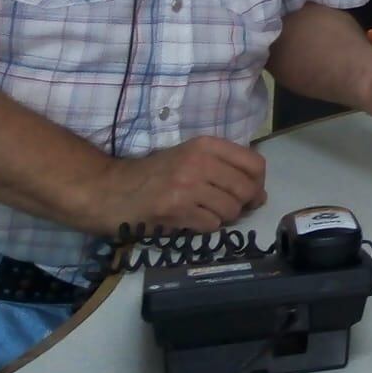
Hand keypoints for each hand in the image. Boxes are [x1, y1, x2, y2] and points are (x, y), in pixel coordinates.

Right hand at [91, 135, 267, 234]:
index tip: (250, 193)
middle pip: (246, 190)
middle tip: (229, 209)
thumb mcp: (190, 158)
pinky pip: (211, 225)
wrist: (111, 190)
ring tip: (204, 212)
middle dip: (243, 205)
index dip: (258, 183)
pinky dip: (205, 227)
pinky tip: (190, 220)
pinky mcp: (175, 211)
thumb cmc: (154, 174)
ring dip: (222, 217)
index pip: (255, 164)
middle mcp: (199, 162)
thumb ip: (226, 169)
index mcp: (206, 145)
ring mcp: (187, 186)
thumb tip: (260, 194)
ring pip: (230, 210)